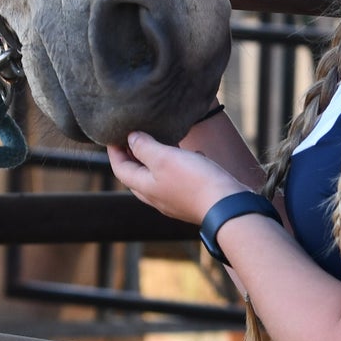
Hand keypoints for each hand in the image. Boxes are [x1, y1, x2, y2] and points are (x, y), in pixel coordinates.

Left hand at [106, 131, 242, 226]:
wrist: (227, 205)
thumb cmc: (194, 181)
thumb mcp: (164, 158)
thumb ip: (144, 148)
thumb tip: (131, 139)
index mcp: (145, 188)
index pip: (120, 169)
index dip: (114, 151)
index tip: (113, 134)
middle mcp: (157, 197)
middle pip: (137, 176)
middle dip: (133, 156)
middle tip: (133, 137)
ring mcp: (175, 200)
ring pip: (159, 178)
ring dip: (156, 160)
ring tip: (161, 140)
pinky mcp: (192, 198)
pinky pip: (180, 180)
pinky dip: (180, 166)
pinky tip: (193, 155)